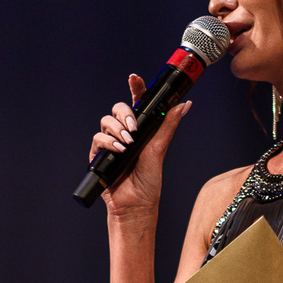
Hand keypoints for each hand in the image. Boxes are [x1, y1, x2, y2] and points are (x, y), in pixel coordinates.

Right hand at [90, 75, 191, 220]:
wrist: (136, 204)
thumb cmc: (149, 181)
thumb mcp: (160, 149)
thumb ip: (168, 125)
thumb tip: (184, 104)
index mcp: (140, 130)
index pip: (136, 103)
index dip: (135, 88)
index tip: (135, 78)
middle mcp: (124, 134)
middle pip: (118, 109)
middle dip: (125, 114)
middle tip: (134, 128)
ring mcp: (110, 144)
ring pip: (106, 122)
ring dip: (117, 130)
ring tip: (128, 144)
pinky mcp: (98, 155)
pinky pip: (98, 138)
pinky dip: (108, 142)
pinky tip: (119, 151)